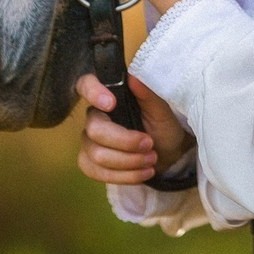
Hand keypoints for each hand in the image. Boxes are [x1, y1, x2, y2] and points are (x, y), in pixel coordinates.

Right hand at [76, 72, 193, 182]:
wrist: (167, 155)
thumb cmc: (162, 127)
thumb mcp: (161, 110)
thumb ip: (147, 94)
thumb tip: (133, 77)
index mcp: (108, 96)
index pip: (86, 84)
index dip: (93, 92)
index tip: (111, 103)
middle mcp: (94, 116)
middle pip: (95, 129)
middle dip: (125, 142)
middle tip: (149, 144)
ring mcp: (89, 141)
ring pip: (96, 155)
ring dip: (128, 161)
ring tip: (151, 160)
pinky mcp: (90, 163)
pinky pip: (96, 172)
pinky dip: (123, 176)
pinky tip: (143, 174)